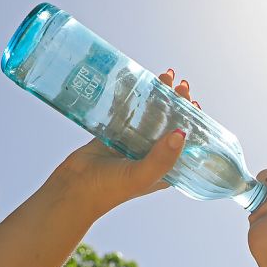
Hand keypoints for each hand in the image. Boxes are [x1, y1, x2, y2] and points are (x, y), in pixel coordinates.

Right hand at [51, 68, 202, 217]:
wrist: (72, 189)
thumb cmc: (108, 190)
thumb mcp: (141, 175)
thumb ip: (161, 158)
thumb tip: (181, 134)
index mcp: (164, 168)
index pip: (185, 142)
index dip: (192, 122)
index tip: (194, 103)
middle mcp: (151, 155)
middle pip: (169, 124)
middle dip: (177, 104)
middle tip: (181, 85)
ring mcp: (133, 144)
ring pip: (150, 115)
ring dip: (158, 97)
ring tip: (165, 77)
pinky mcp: (114, 135)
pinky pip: (127, 112)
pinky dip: (133, 98)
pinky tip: (138, 82)